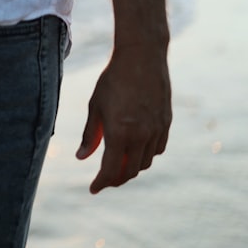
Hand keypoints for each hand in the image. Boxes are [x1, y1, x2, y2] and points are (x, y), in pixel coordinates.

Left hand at [77, 42, 170, 192]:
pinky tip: (136, 150)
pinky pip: (158, 149)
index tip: (93, 189)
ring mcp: (157, 130)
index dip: (101, 183)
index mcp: (120, 133)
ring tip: (118, 165)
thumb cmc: (112, 81)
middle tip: (104, 180)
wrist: (142, 58)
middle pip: (130, 171)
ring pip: (145, 162)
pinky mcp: (166, 123)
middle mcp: (142, 135)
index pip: (111, 170)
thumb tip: (81, 157)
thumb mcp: (95, 107)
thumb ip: (90, 135)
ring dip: (131, 168)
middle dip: (116, 179)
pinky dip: (146, 155)